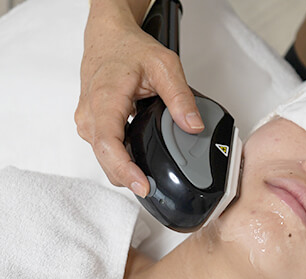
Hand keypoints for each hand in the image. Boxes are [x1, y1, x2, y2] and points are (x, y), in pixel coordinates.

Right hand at [75, 5, 203, 196]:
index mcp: (104, 100)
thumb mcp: (164, 65)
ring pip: (102, 157)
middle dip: (127, 178)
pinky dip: (119, 161)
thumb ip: (180, 97)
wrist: (109, 37)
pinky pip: (104, 150)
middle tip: (152, 190)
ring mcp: (88, 121)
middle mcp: (90, 115)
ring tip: (147, 180)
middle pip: (104, 159)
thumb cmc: (129, 48)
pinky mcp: (92, 124)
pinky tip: (137, 166)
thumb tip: (193, 125)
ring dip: (123, 171)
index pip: (109, 144)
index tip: (142, 185)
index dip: (124, 169)